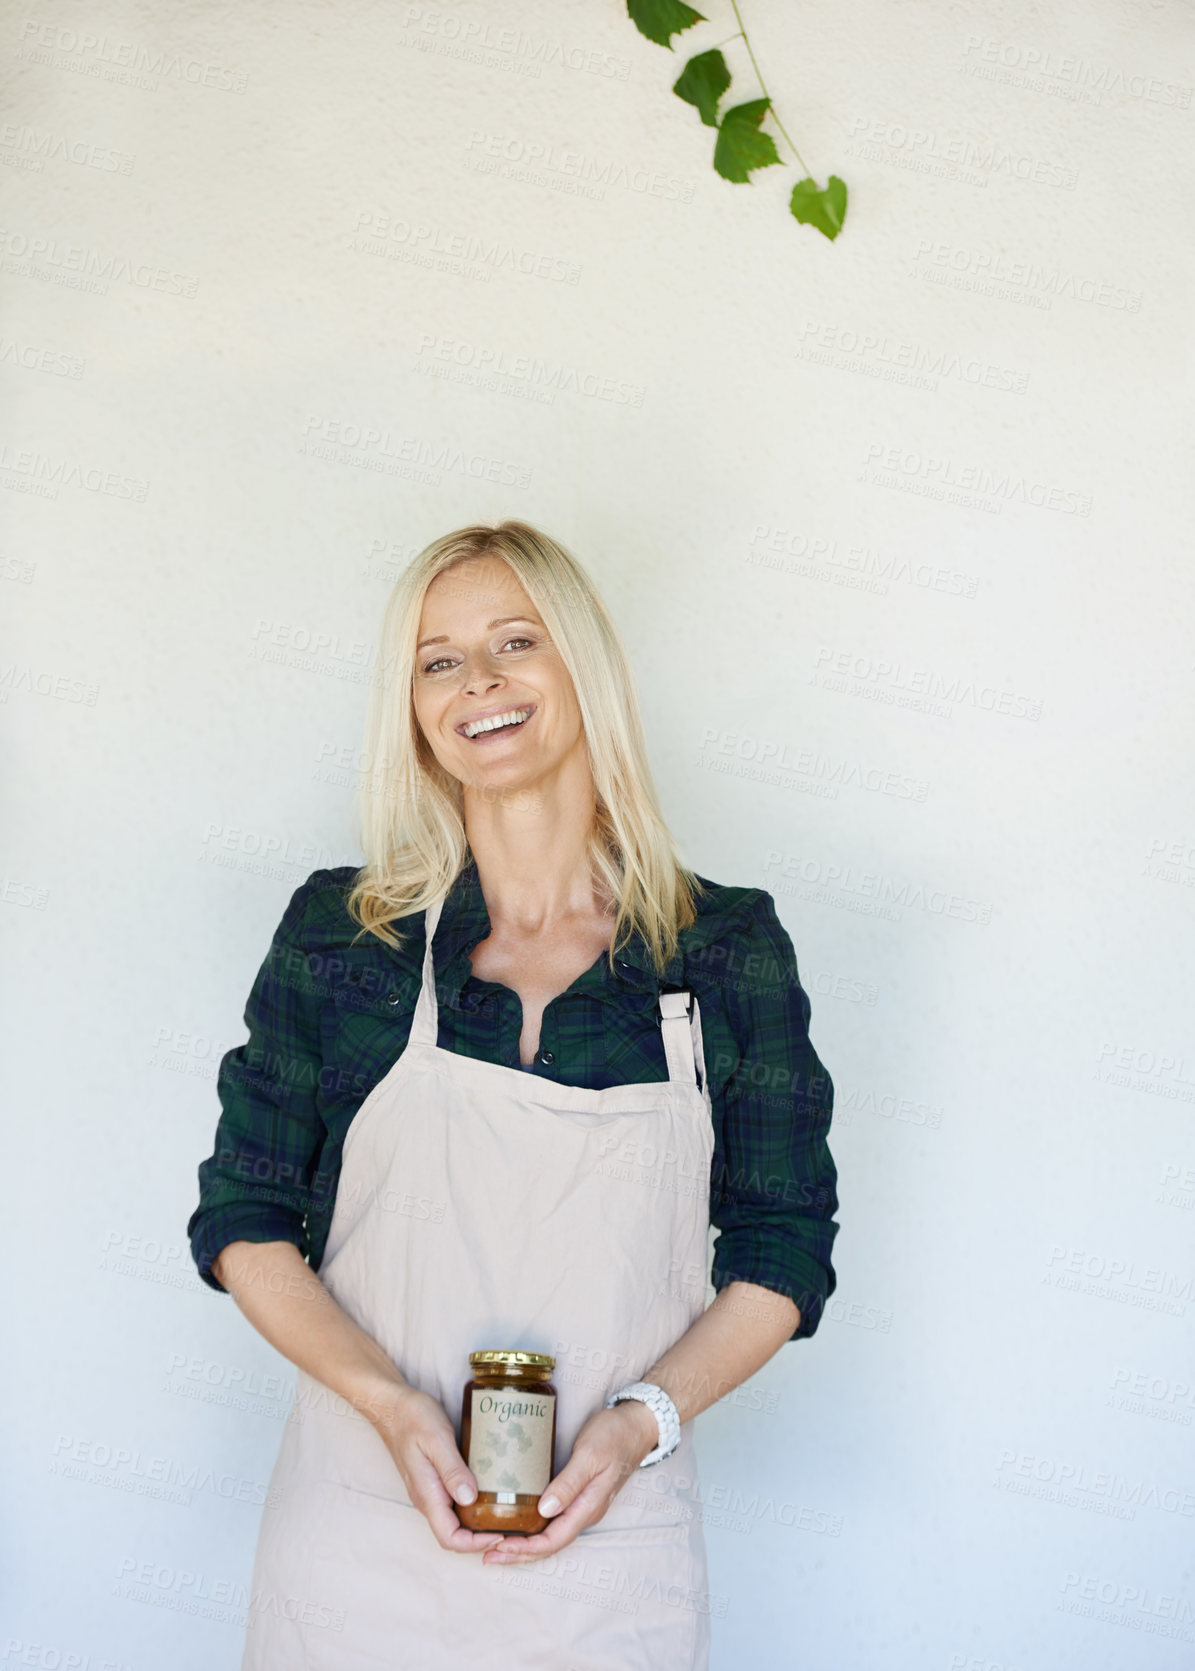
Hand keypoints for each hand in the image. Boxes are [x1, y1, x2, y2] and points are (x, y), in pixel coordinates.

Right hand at [369, 1384, 503, 1555]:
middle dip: (480, 1539)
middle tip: (510, 1528)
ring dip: (477, 1525)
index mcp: (427, 1494)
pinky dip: (472, 1507)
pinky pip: (453, 1503)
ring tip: (505, 1514)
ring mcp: (429, 1490)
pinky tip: (489, 1493)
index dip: (475, 1544)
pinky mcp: (433, 1480)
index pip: (449, 1538)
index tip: (500, 1535)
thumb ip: (452, 1470)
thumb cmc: (413, 1418)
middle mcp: (427, 1499)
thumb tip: (470, 1499)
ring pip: (453, 1520)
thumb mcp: (436, 1439)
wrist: (392, 1406)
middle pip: (453, 1535)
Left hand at [481, 1398, 658, 1564]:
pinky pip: (554, 1521)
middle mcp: (585, 1512)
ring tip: (497, 1546)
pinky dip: (534, 1528)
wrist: (636, 1425)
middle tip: (488, 1556)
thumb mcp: (590, 1455)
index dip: (525, 1549)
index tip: (498, 1548)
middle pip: (549, 1545)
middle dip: (519, 1554)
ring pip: (551, 1535)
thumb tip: (545, 1511)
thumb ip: (569, 1483)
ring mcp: (583, 1505)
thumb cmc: (614, 1436)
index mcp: (588, 1507)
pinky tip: (519, 1522)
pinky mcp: (579, 1494)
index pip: (553, 1540)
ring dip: (525, 1544)